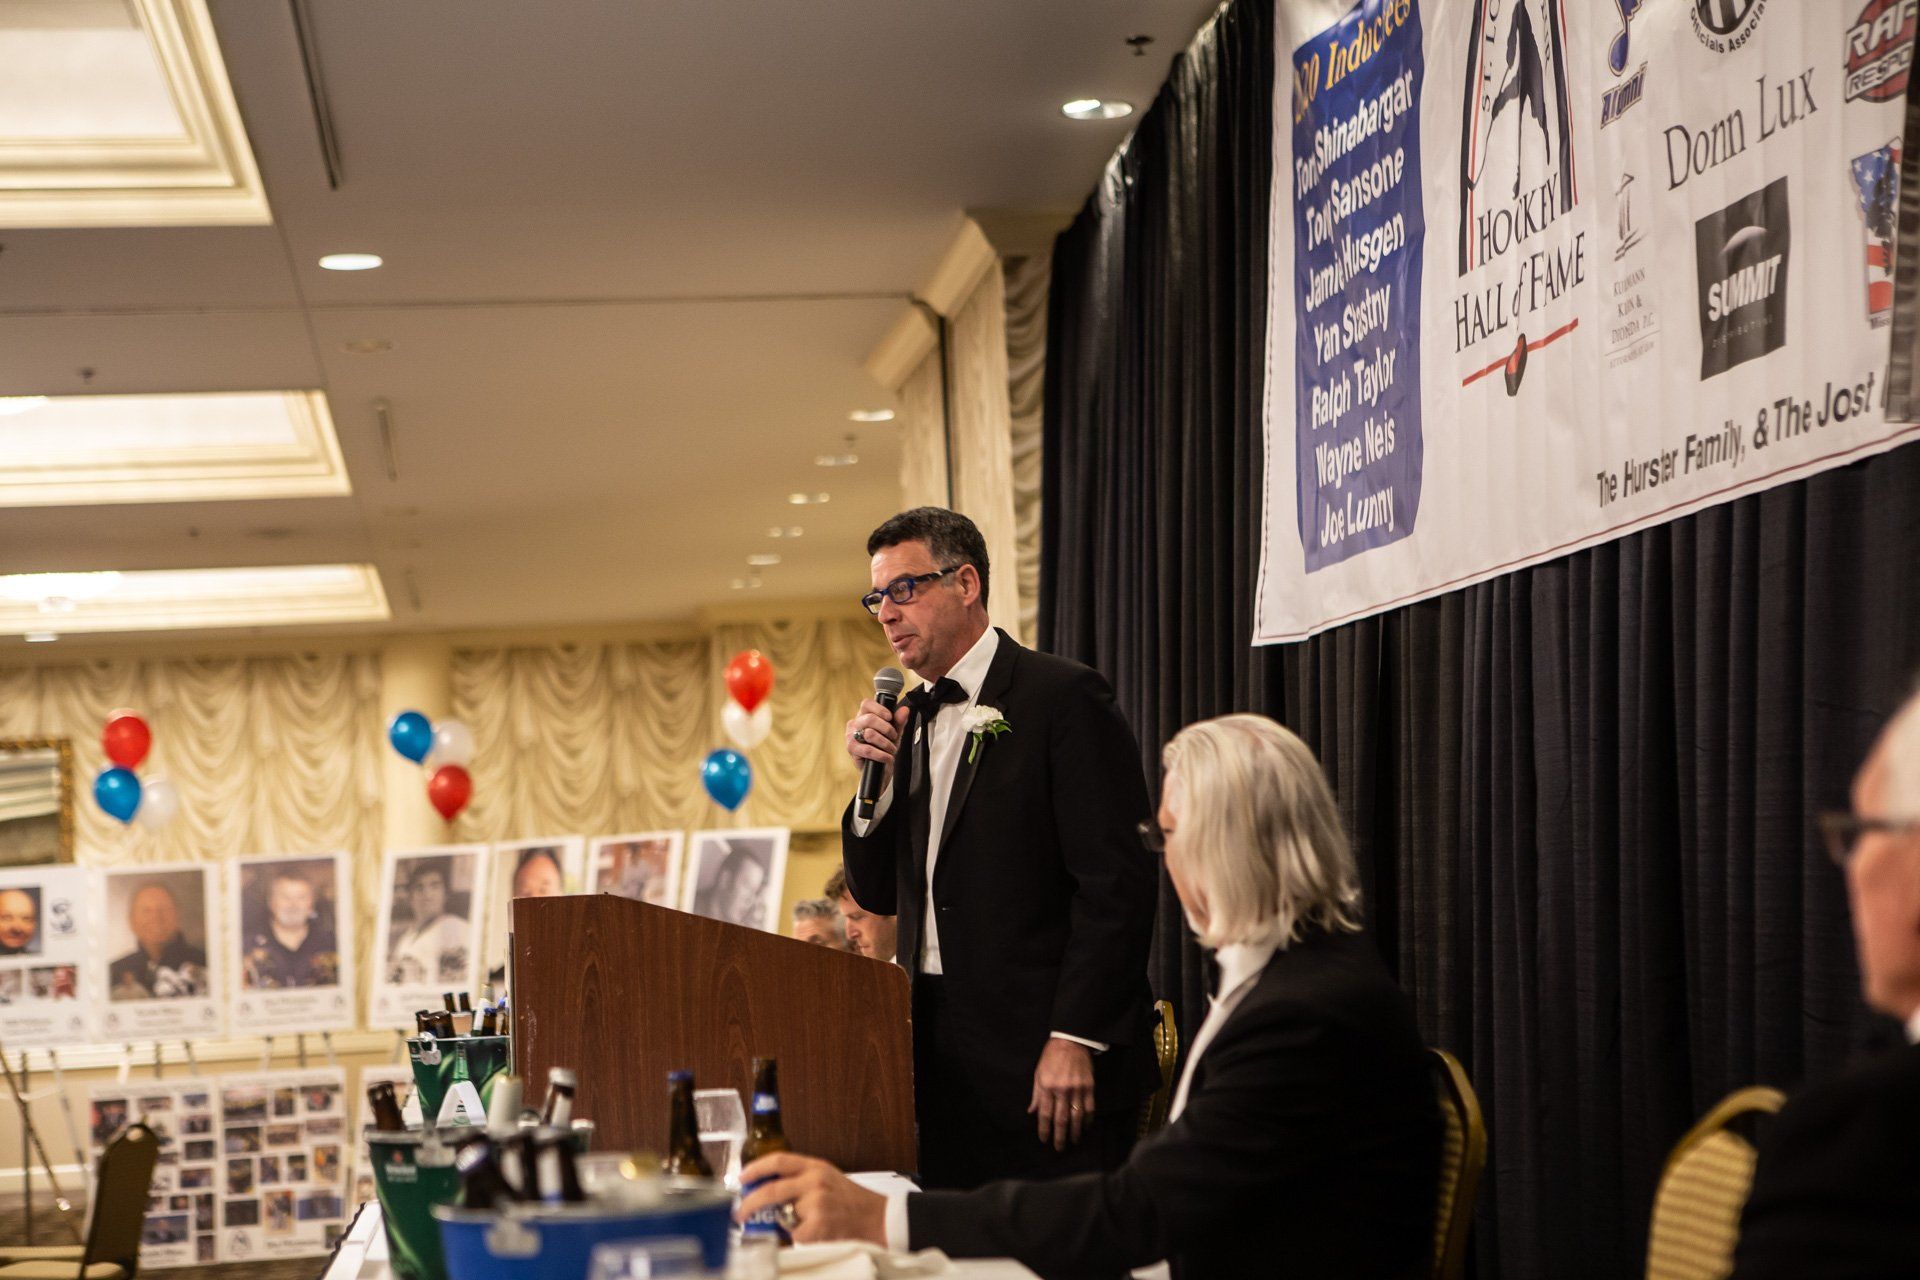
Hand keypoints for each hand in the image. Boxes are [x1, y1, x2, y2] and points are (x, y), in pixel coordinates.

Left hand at [734, 1152, 887, 1244]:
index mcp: (815, 1166)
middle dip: (750, 1204)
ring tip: (810, 1223)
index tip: (741, 1178)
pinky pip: (795, 1235)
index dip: (755, 1168)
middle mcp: (814, 1181)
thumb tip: (767, 1189)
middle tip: (740, 1213)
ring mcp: (815, 1204)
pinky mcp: (817, 1225)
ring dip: (790, 1224)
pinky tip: (817, 1232)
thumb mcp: (827, 1178)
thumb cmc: (851, 1201)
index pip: (778, 1161)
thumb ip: (801, 1179)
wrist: (877, 1218)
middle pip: (771, 1190)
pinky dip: (800, 1237)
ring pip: (784, 1216)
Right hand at [845, 699, 911, 790]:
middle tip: (893, 736)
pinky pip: (868, 750)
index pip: (866, 704)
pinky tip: (887, 757)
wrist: (880, 769)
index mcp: (863, 716)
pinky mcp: (852, 749)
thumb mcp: (894, 733)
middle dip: (887, 729)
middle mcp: (854, 724)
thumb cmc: (884, 748)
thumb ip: (899, 721)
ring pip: (870, 734)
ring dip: (885, 743)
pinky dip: (881, 754)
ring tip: (891, 749)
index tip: (890, 717)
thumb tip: (905, 710)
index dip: (879, 709)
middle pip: (870, 718)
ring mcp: (850, 736)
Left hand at [1028, 1038, 1094, 1150]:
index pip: (1045, 1114)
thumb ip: (1036, 1094)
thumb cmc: (1051, 1057)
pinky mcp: (1089, 1086)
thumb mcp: (1038, 1073)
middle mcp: (1062, 1090)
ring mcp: (1077, 1089)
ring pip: (1076, 1117)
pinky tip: (1085, 1127)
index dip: (1044, 1129)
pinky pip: (1090, 1107)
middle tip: (1059, 1148)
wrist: (1071, 1040)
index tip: (1044, 1140)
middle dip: (1060, 1136)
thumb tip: (1032, 1112)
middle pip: (1061, 1119)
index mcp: (1047, 1086)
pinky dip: (1088, 1119)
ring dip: (1075, 1132)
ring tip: (1073, 1142)